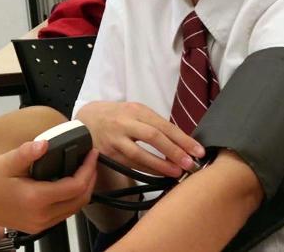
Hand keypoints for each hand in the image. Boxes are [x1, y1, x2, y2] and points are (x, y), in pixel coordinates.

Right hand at [0, 140, 97, 233]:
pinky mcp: (36, 225)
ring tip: (82, 171)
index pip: (75, 186)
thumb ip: (27, 153)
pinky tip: (66, 185)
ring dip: (82, 191)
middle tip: (90, 161)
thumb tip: (45, 143)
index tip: (91, 154)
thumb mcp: (4, 162)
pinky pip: (62, 214)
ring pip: (73, 209)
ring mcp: (39, 223)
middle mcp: (41, 215)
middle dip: (90, 180)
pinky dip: (70, 199)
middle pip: (80, 200)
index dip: (88, 169)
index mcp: (36, 198)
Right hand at [76, 101, 204, 176]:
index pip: (164, 125)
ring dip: (161, 165)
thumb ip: (153, 124)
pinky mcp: (108, 153)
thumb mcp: (134, 112)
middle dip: (174, 151)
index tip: (198, 151)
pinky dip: (147, 169)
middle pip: (153, 137)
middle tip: (191, 163)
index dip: (183, 139)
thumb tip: (181, 142)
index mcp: (136, 110)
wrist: (85, 120)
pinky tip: (159, 174)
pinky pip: (130, 163)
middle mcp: (125, 122)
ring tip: (177, 172)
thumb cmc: (115, 116)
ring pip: (140, 153)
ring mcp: (115, 139)